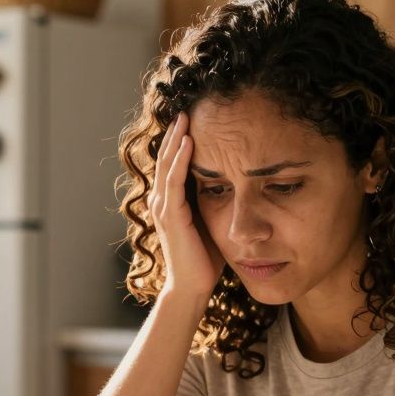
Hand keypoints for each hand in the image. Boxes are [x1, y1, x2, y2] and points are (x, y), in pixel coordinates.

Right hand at [147, 111, 223, 302]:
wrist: (193, 287)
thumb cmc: (204, 259)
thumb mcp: (210, 222)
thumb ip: (213, 202)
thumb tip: (232, 183)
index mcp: (170, 203)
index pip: (172, 164)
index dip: (179, 142)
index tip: (191, 120)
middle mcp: (162, 202)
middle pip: (165, 158)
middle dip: (175, 133)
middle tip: (186, 109)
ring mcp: (163, 208)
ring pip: (167, 165)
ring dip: (176, 140)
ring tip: (185, 117)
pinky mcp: (171, 216)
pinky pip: (174, 182)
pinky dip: (180, 160)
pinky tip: (189, 142)